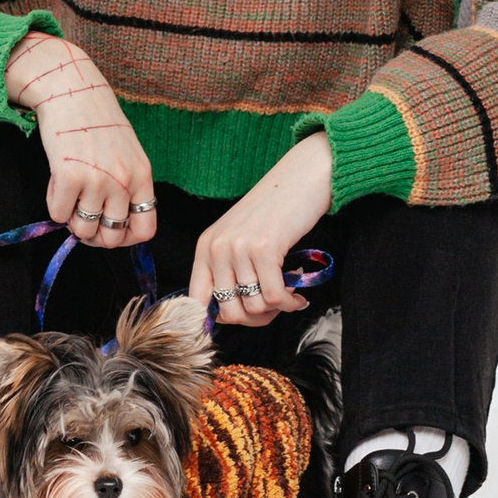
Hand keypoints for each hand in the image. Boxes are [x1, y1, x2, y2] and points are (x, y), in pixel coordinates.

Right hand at [5, 32, 158, 248]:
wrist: (71, 90)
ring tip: (69, 196)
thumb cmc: (97, 120)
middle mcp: (123, 181)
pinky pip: (58, 214)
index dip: (125, 238)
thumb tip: (112, 225)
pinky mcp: (68, 176)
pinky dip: (54, 204)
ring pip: (83, 229)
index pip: (145, 229)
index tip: (109, 230)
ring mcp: (96, 180)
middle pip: (111, 237)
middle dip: (94, 235)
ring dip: (72, 219)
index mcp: (142, 176)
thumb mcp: (126, 152)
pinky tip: (56, 182)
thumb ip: (126, 185)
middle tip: (82, 218)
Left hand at [188, 134, 333, 328]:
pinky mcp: (265, 250)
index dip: (216, 320)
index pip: (196, 300)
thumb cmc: (275, 209)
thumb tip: (228, 316)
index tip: (243, 320)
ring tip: (288, 297)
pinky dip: (289, 303)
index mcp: (206, 246)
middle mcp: (217, 248)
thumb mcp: (239, 236)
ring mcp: (239, 249)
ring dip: (276, 310)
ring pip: (254, 307)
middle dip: (255, 320)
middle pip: (229, 313)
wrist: (301, 177)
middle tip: (273, 310)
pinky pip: (275, 298)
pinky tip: (298, 296)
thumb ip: (228, 269)